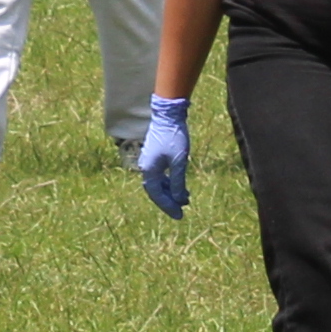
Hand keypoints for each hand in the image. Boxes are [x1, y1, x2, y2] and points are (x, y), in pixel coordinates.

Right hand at [137, 95, 192, 219]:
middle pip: (155, 190)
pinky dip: (169, 182)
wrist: (168, 115)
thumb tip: (179, 199)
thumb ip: (178, 182)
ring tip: (184, 198)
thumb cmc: (174, 138)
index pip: (156, 195)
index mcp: (149, 170)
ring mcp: (149, 161)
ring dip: (170, 192)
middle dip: (168, 201)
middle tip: (181, 211)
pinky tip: (179, 184)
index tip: (179, 215)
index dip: (168, 206)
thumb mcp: (179, 162)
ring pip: (158, 183)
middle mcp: (146, 167)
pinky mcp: (155, 155)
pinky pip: (160, 174)